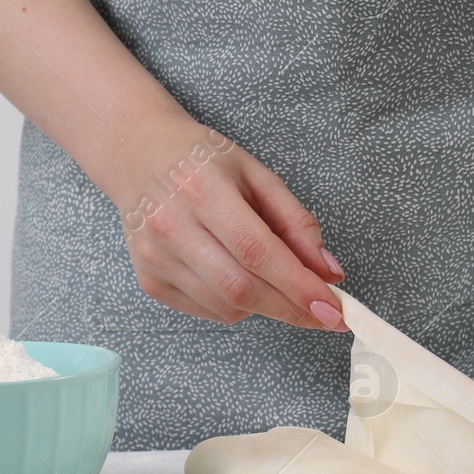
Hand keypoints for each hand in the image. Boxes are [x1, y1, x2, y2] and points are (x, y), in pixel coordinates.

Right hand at [100, 112, 346, 328]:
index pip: (256, 251)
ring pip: (226, 307)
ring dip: (267, 307)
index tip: (334, 309)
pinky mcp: (149, 281)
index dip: (298, 286)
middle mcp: (171, 226)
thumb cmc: (205, 164)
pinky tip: (243, 280)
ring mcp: (155, 258)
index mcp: (203, 189)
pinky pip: (208, 311)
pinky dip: (238, 306)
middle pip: (241, 288)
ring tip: (281, 285)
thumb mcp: (258, 176)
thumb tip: (329, 273)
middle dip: (292, 309)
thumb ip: (297, 223)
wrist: (140, 157)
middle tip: (327, 315)